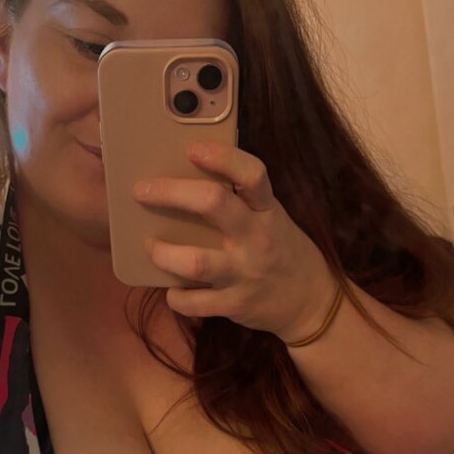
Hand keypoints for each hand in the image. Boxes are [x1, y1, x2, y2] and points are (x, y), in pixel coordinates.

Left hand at [132, 141, 338, 340]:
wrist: (311, 302)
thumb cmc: (281, 251)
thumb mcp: (270, 219)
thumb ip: (240, 203)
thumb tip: (186, 181)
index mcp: (267, 211)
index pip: (251, 174)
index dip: (221, 157)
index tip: (192, 149)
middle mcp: (257, 238)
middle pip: (214, 204)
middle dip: (171, 193)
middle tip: (142, 191)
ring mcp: (245, 274)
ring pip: (196, 261)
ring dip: (163, 253)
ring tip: (150, 246)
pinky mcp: (236, 304)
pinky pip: (195, 302)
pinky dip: (176, 297)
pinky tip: (171, 289)